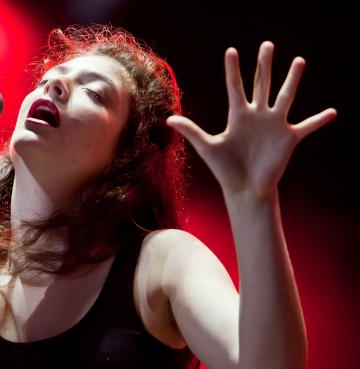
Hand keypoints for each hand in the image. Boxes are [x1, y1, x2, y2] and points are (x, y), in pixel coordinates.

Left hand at [166, 41, 336, 199]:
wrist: (244, 189)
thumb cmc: (224, 170)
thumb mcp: (207, 148)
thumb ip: (191, 131)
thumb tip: (169, 119)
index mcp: (238, 116)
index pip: (235, 87)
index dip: (233, 69)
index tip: (231, 51)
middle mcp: (257, 116)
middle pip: (262, 84)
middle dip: (265, 64)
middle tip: (267, 45)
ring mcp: (274, 125)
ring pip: (286, 96)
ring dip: (293, 79)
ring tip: (299, 61)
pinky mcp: (288, 138)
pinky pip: (307, 126)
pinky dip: (319, 120)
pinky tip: (332, 111)